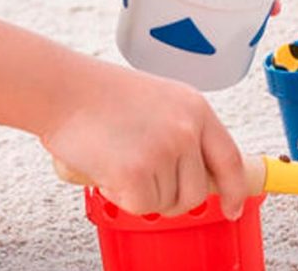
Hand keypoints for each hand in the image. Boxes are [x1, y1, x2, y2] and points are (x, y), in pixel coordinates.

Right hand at [42, 62, 249, 218]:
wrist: (62, 89)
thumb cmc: (98, 94)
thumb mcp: (159, 101)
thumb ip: (183, 131)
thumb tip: (195, 174)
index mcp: (196, 108)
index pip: (230, 159)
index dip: (235, 189)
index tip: (232, 207)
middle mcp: (187, 129)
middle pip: (197, 192)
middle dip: (170, 196)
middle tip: (140, 176)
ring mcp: (165, 151)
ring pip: (167, 203)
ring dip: (142, 193)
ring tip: (118, 158)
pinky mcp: (138, 172)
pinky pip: (141, 206)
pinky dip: (120, 196)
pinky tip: (107, 167)